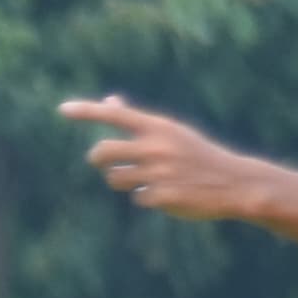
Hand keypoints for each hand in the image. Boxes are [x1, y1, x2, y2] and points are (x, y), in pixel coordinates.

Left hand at [58, 95, 271, 221]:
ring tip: (147, 178)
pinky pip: (137, 197)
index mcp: (159, 127)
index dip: (87, 111)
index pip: (115, 115)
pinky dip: (147, 197)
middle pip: (101, 152)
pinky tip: (168, 194)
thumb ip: (137, 120)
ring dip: (124, 180)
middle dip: (98, 159)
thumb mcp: (171, 132)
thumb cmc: (197, 154)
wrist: (236, 183)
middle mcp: (155, 146)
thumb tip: (109, 99)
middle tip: (107, 161)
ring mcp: (158, 172)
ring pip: (114, 178)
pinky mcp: (161, 196)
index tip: (62, 108)